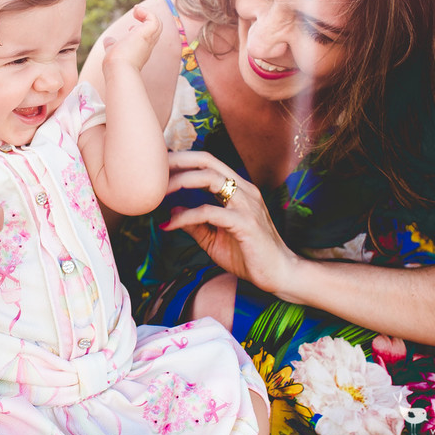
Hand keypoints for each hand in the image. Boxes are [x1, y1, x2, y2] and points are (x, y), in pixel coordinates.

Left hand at [101, 3, 161, 71]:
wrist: (119, 68)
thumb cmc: (115, 63)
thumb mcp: (113, 50)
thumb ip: (111, 45)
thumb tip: (107, 40)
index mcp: (141, 50)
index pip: (147, 38)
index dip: (141, 30)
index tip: (129, 28)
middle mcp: (147, 45)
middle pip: (156, 30)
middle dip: (148, 19)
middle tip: (136, 13)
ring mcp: (149, 39)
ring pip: (158, 24)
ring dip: (148, 14)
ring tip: (136, 10)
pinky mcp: (148, 33)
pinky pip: (154, 19)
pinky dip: (146, 12)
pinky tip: (136, 11)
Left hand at [160, 151, 299, 293]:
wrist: (280, 275)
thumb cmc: (249, 256)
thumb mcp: (214, 238)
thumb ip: (195, 223)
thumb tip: (172, 209)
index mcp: (238, 189)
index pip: (208, 162)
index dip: (183, 160)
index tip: (159, 167)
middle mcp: (244, 190)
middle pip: (208, 161)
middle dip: (178, 161)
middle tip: (154, 170)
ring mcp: (246, 205)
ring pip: (210, 179)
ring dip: (181, 182)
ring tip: (160, 193)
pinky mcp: (246, 224)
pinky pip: (210, 212)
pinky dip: (187, 216)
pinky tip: (170, 224)